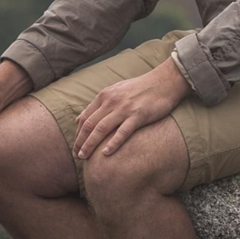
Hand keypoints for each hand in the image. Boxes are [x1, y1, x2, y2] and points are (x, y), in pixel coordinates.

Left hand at [73, 58, 190, 160]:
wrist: (164, 81)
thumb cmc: (140, 88)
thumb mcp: (116, 91)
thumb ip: (98, 104)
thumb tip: (79, 119)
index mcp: (104, 96)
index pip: (85, 118)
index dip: (78, 134)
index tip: (75, 147)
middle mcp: (111, 101)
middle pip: (90, 124)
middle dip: (80, 142)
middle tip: (76, 156)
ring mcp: (124, 108)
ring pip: (101, 129)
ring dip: (90, 144)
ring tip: (84, 157)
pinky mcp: (138, 115)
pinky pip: (122, 132)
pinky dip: (113, 143)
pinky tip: (106, 153)